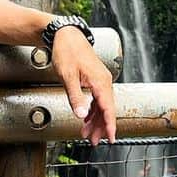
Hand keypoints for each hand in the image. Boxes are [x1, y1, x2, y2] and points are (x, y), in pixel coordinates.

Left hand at [52, 29, 116, 145]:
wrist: (65, 35)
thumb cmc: (67, 52)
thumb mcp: (67, 76)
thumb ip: (75, 97)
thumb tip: (82, 115)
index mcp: (100, 82)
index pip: (108, 108)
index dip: (110, 125)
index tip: (111, 138)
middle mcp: (104, 81)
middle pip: (106, 109)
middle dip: (100, 127)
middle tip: (92, 141)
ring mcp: (100, 80)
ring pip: (101, 106)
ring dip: (95, 120)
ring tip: (87, 134)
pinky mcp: (94, 79)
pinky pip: (97, 99)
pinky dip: (92, 111)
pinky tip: (86, 119)